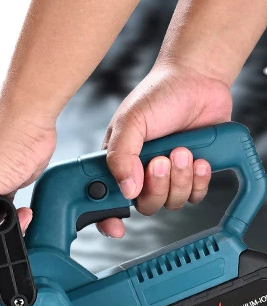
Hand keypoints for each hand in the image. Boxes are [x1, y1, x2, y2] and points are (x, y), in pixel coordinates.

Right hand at [100, 61, 232, 236]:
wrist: (199, 79)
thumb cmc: (158, 95)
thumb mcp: (130, 122)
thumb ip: (120, 155)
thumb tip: (125, 188)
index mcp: (117, 163)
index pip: (106, 200)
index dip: (107, 217)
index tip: (115, 225)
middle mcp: (140, 174)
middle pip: (144, 205)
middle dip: (155, 187)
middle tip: (160, 161)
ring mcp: (168, 175)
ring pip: (171, 202)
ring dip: (180, 178)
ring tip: (182, 150)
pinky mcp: (192, 173)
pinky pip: (195, 195)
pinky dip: (199, 180)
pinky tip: (198, 158)